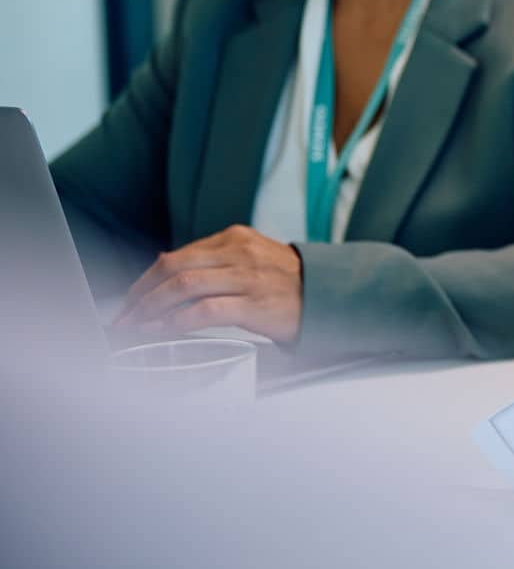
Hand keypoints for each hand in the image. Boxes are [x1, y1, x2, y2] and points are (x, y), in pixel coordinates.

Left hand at [112, 224, 303, 342]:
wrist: (333, 295)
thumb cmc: (289, 283)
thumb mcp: (252, 257)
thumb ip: (213, 259)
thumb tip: (164, 264)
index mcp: (236, 238)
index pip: (177, 256)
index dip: (146, 280)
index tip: (130, 301)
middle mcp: (239, 252)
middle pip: (173, 268)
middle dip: (141, 295)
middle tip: (124, 316)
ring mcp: (248, 277)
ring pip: (183, 286)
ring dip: (151, 309)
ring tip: (136, 326)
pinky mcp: (255, 304)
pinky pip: (204, 311)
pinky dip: (176, 321)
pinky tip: (163, 330)